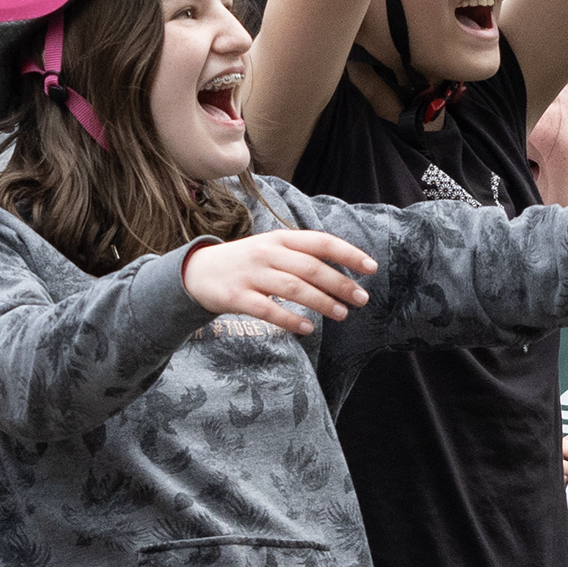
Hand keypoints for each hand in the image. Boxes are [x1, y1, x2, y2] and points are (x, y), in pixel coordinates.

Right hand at [184, 226, 376, 334]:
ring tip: (342, 314)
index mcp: (279, 238)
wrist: (197, 272)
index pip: (320, 242)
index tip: (371, 268)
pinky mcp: (236, 297)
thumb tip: (342, 270)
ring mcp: (251, 274)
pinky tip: (308, 327)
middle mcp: (266, 253)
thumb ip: (301, 255)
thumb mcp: (271, 249)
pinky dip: (291, 319)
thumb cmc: (245, 263)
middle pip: (311, 268)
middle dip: (340, 284)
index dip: (348, 254)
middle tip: (361, 299)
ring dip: (322, 302)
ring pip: (294, 288)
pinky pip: (268, 310)